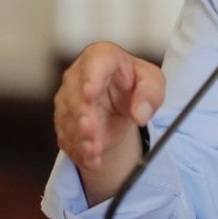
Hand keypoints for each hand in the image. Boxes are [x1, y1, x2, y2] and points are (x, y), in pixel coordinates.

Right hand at [54, 41, 164, 202]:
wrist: (122, 101)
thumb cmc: (136, 83)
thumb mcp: (152, 83)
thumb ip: (150, 94)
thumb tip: (141, 114)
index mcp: (102, 57)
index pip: (95, 61)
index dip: (91, 77)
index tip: (90, 93)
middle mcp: (78, 76)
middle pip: (76, 95)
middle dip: (83, 115)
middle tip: (91, 130)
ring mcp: (67, 99)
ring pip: (69, 120)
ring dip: (81, 138)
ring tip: (95, 152)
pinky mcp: (65, 122)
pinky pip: (68, 138)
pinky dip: (81, 152)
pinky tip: (93, 161)